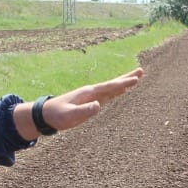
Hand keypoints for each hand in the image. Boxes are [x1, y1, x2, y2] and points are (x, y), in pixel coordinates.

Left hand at [17, 67, 143, 139]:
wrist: (45, 115)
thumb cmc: (57, 116)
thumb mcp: (70, 116)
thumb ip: (84, 111)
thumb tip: (99, 105)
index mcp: (88, 93)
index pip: (109, 87)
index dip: (122, 83)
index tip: (136, 79)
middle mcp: (91, 92)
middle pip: (112, 83)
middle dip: (127, 77)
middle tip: (142, 71)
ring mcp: (91, 96)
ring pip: (111, 88)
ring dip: (124, 83)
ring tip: (136, 78)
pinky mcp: (90, 102)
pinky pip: (107, 95)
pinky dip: (116, 91)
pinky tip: (122, 90)